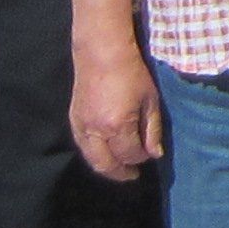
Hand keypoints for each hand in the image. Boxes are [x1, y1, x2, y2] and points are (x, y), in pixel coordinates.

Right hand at [69, 39, 163, 181]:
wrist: (102, 52)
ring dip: (105, 167)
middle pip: (106, 164)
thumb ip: (152, 129)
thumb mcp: (150, 100)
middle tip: (133, 175)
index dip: (141, 158)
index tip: (149, 154)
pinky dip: (93, 154)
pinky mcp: (73, 118)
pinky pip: (82, 145)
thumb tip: (155, 154)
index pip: (130, 154)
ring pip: (91, 158)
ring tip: (119, 168)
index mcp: (118, 125)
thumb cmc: (132, 72)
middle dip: (121, 173)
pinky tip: (104, 153)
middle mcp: (96, 130)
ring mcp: (81, 125)